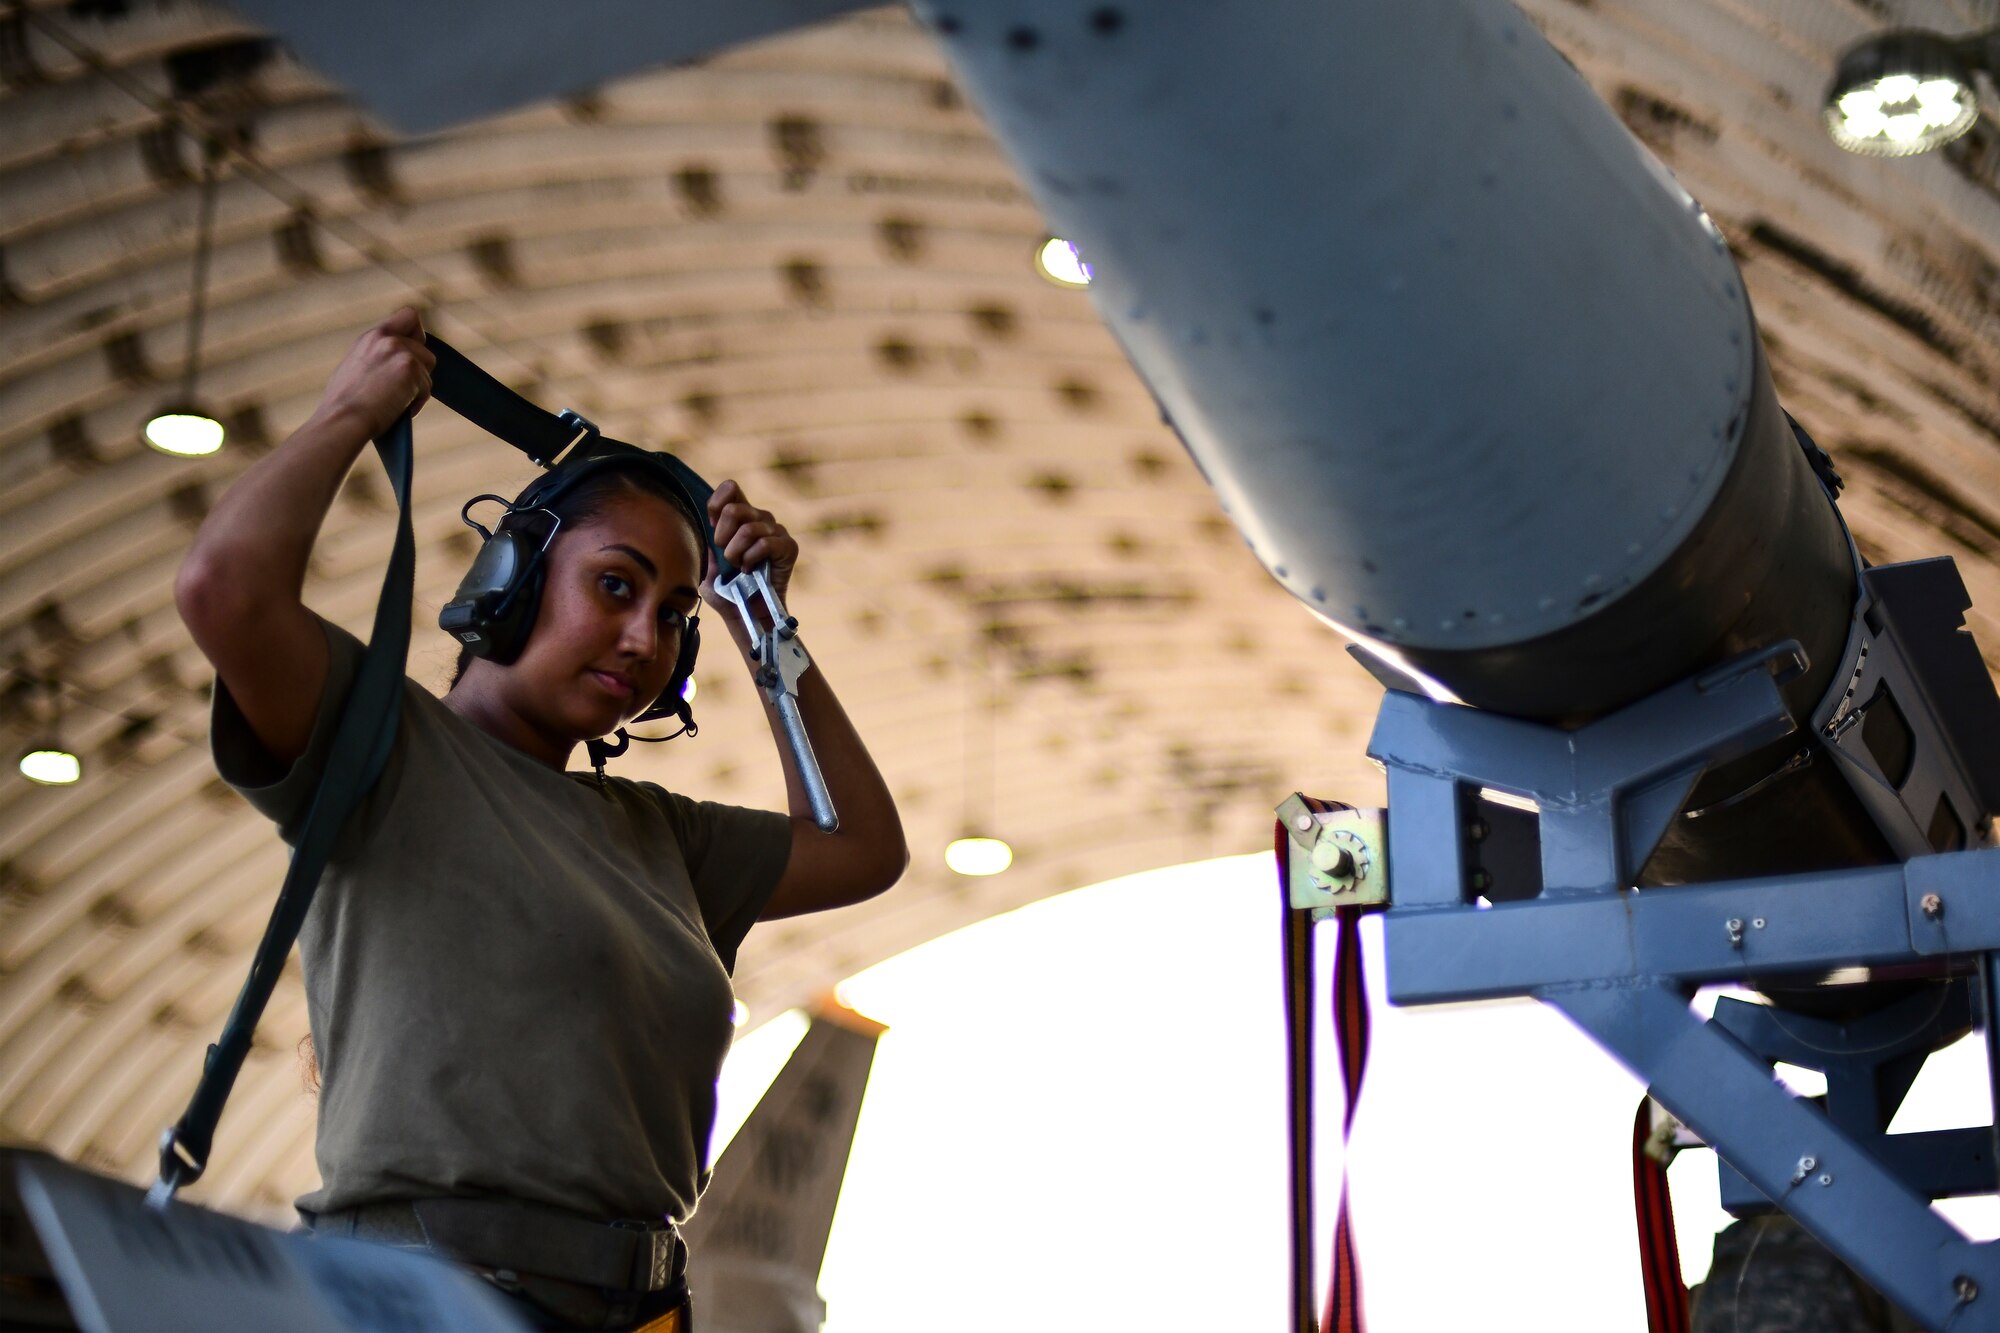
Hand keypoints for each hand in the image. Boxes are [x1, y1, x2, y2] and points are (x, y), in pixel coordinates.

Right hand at [314, 308, 435, 439]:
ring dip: (418, 389)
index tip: (411, 356)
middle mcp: (387, 339)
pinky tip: (398, 410)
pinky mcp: (410, 368)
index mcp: (372, 337)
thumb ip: (378, 357)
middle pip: (425, 350)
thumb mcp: (357, 367)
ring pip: (428, 370)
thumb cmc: (344, 404)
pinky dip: (417, 403)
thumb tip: (396, 365)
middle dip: (419, 372)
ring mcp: (399, 351)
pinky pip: (427, 388)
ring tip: (395, 403)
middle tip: (399, 390)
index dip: (417, 337)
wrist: (342, 419)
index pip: (409, 316)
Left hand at [703, 479, 799, 613]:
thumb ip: (706, 544)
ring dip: (736, 553)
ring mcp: (776, 531)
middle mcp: (760, 518)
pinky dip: (752, 559)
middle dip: (722, 537)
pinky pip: (765, 543)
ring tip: (739, 566)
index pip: (730, 488)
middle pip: (734, 509)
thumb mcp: (708, 565)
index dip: (716, 505)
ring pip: (749, 529)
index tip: (712, 530)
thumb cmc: (726, 591)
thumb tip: (705, 528)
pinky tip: (751, 570)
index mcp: (741, 516)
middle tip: (726, 556)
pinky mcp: (788, 547)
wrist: (747, 614)